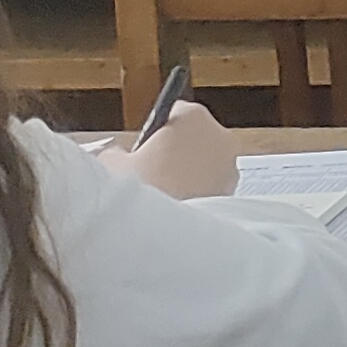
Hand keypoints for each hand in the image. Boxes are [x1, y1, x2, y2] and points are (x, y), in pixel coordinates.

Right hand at [106, 100, 239, 200]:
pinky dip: (199, 190)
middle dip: (172, 152)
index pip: (172, 112)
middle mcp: (219, 133)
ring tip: (163, 194)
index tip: (143, 149)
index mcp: (192, 116)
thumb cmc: (142, 191)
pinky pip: (212, 183)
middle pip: (191, 136)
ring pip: (204, 161)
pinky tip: (178, 205)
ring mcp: (231, 161)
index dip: (154, 131)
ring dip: (187, 172)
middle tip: (149, 174)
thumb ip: (115, 151)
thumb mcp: (112, 165)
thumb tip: (117, 154)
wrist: (168, 234)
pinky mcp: (234, 188)